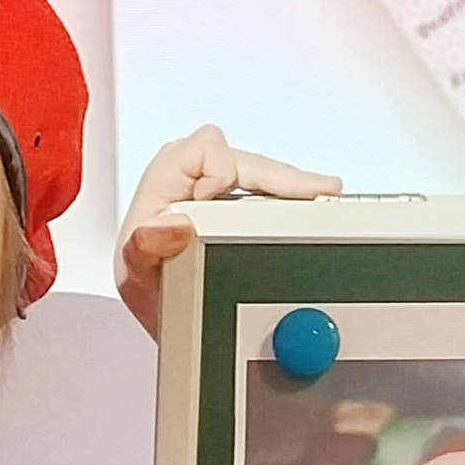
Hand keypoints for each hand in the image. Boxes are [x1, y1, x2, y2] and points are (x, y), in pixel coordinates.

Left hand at [118, 126, 340, 333]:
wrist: (166, 315)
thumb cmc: (149, 291)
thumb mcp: (139, 280)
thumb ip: (145, 251)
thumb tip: (172, 224)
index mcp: (163, 186)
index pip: (202, 149)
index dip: (221, 172)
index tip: (230, 203)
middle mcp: (190, 179)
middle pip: (244, 159)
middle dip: (282, 178)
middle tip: (321, 190)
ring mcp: (215, 188)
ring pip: (261, 171)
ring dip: (292, 187)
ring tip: (325, 193)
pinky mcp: (234, 201)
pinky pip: (267, 187)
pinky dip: (290, 198)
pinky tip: (311, 204)